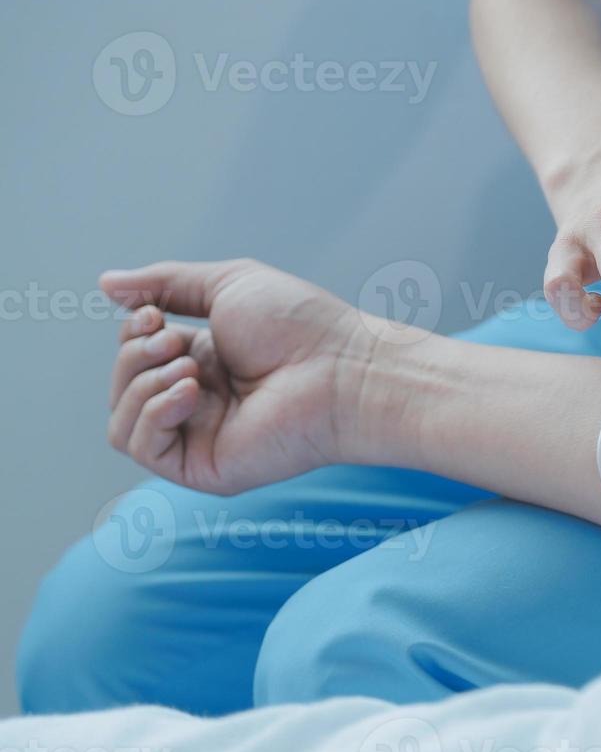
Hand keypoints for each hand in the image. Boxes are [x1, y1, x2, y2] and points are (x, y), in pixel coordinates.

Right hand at [100, 260, 372, 494]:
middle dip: (135, 355)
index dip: (133, 333)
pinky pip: (142, 448)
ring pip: (122, 423)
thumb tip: (106, 284)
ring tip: (191, 366)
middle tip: (175, 339)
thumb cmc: (302, 326)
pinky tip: (190, 391)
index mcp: (204, 362)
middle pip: (123, 386)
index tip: (155, 314)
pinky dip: (153, 413)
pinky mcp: (205, 469)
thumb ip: (166, 283)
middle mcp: (199, 403)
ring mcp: (201, 438)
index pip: (135, 354)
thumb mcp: (227, 286)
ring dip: (141, 384)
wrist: (342, 369)